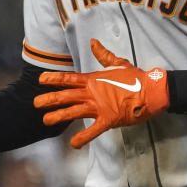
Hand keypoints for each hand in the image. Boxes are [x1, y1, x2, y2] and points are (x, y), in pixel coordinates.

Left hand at [34, 39, 168, 147]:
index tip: (40, 80)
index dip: (53, 79)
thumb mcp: (118, 63)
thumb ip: (103, 55)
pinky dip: (83, 138)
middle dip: (49, 99)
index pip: (69, 78)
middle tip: (35, 103)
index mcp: (93, 80)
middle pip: (66, 96)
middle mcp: (92, 93)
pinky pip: (93, 130)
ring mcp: (99, 107)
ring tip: (46, 120)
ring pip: (74, 112)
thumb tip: (93, 42)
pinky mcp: (108, 120)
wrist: (151, 91)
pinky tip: (73, 144)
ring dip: (59, 116)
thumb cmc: (135, 77)